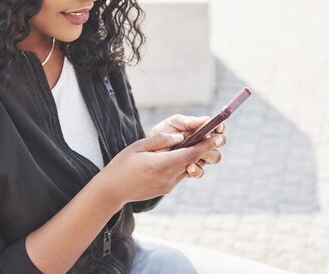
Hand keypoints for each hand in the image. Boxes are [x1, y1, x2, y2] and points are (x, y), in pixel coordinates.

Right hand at [98, 117, 224, 206]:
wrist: (112, 191)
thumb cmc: (122, 165)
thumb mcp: (138, 146)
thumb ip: (160, 141)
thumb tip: (180, 136)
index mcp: (160, 164)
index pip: (189, 154)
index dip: (205, 145)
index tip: (216, 137)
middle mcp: (167, 177)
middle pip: (192, 161)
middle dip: (203, 149)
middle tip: (213, 136)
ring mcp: (167, 185)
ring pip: (187, 168)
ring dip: (193, 157)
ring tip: (196, 144)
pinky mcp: (166, 189)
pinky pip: (179, 174)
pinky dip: (183, 164)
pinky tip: (179, 155)